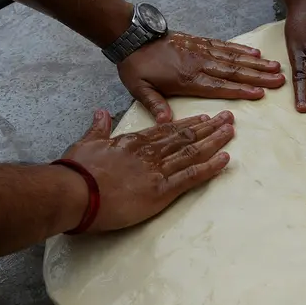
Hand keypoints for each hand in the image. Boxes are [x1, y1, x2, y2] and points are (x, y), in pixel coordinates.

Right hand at [62, 109, 234, 232]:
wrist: (74, 192)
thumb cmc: (76, 171)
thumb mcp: (86, 143)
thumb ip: (98, 128)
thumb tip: (100, 112)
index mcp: (134, 142)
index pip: (167, 130)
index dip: (188, 124)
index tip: (204, 118)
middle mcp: (150, 153)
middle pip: (186, 136)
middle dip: (209, 127)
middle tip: (228, 118)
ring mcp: (158, 171)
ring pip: (193, 152)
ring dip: (215, 141)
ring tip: (231, 132)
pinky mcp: (161, 191)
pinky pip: (191, 176)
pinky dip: (210, 167)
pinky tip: (225, 159)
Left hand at [117, 32, 285, 122]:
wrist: (132, 37)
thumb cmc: (137, 66)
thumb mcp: (139, 89)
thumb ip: (154, 104)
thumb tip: (166, 122)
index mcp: (188, 79)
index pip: (219, 86)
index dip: (240, 90)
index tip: (260, 93)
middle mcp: (200, 64)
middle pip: (234, 71)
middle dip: (258, 76)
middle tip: (279, 79)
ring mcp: (202, 51)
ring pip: (233, 58)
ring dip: (256, 62)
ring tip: (275, 66)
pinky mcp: (201, 43)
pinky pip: (224, 46)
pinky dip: (241, 49)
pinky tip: (255, 51)